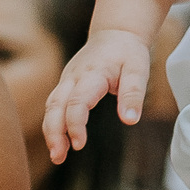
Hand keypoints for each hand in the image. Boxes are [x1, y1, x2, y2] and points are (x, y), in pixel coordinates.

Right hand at [42, 30, 151, 159]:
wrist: (116, 32)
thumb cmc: (128, 52)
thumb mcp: (139, 69)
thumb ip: (133, 94)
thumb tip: (130, 120)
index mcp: (92, 74)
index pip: (77, 101)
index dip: (75, 124)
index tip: (79, 144)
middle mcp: (74, 77)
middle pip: (55, 106)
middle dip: (54, 132)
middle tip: (59, 156)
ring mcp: (67, 80)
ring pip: (51, 107)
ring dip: (51, 131)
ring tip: (58, 156)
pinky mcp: (66, 84)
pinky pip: (54, 105)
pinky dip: (53, 124)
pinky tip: (59, 142)